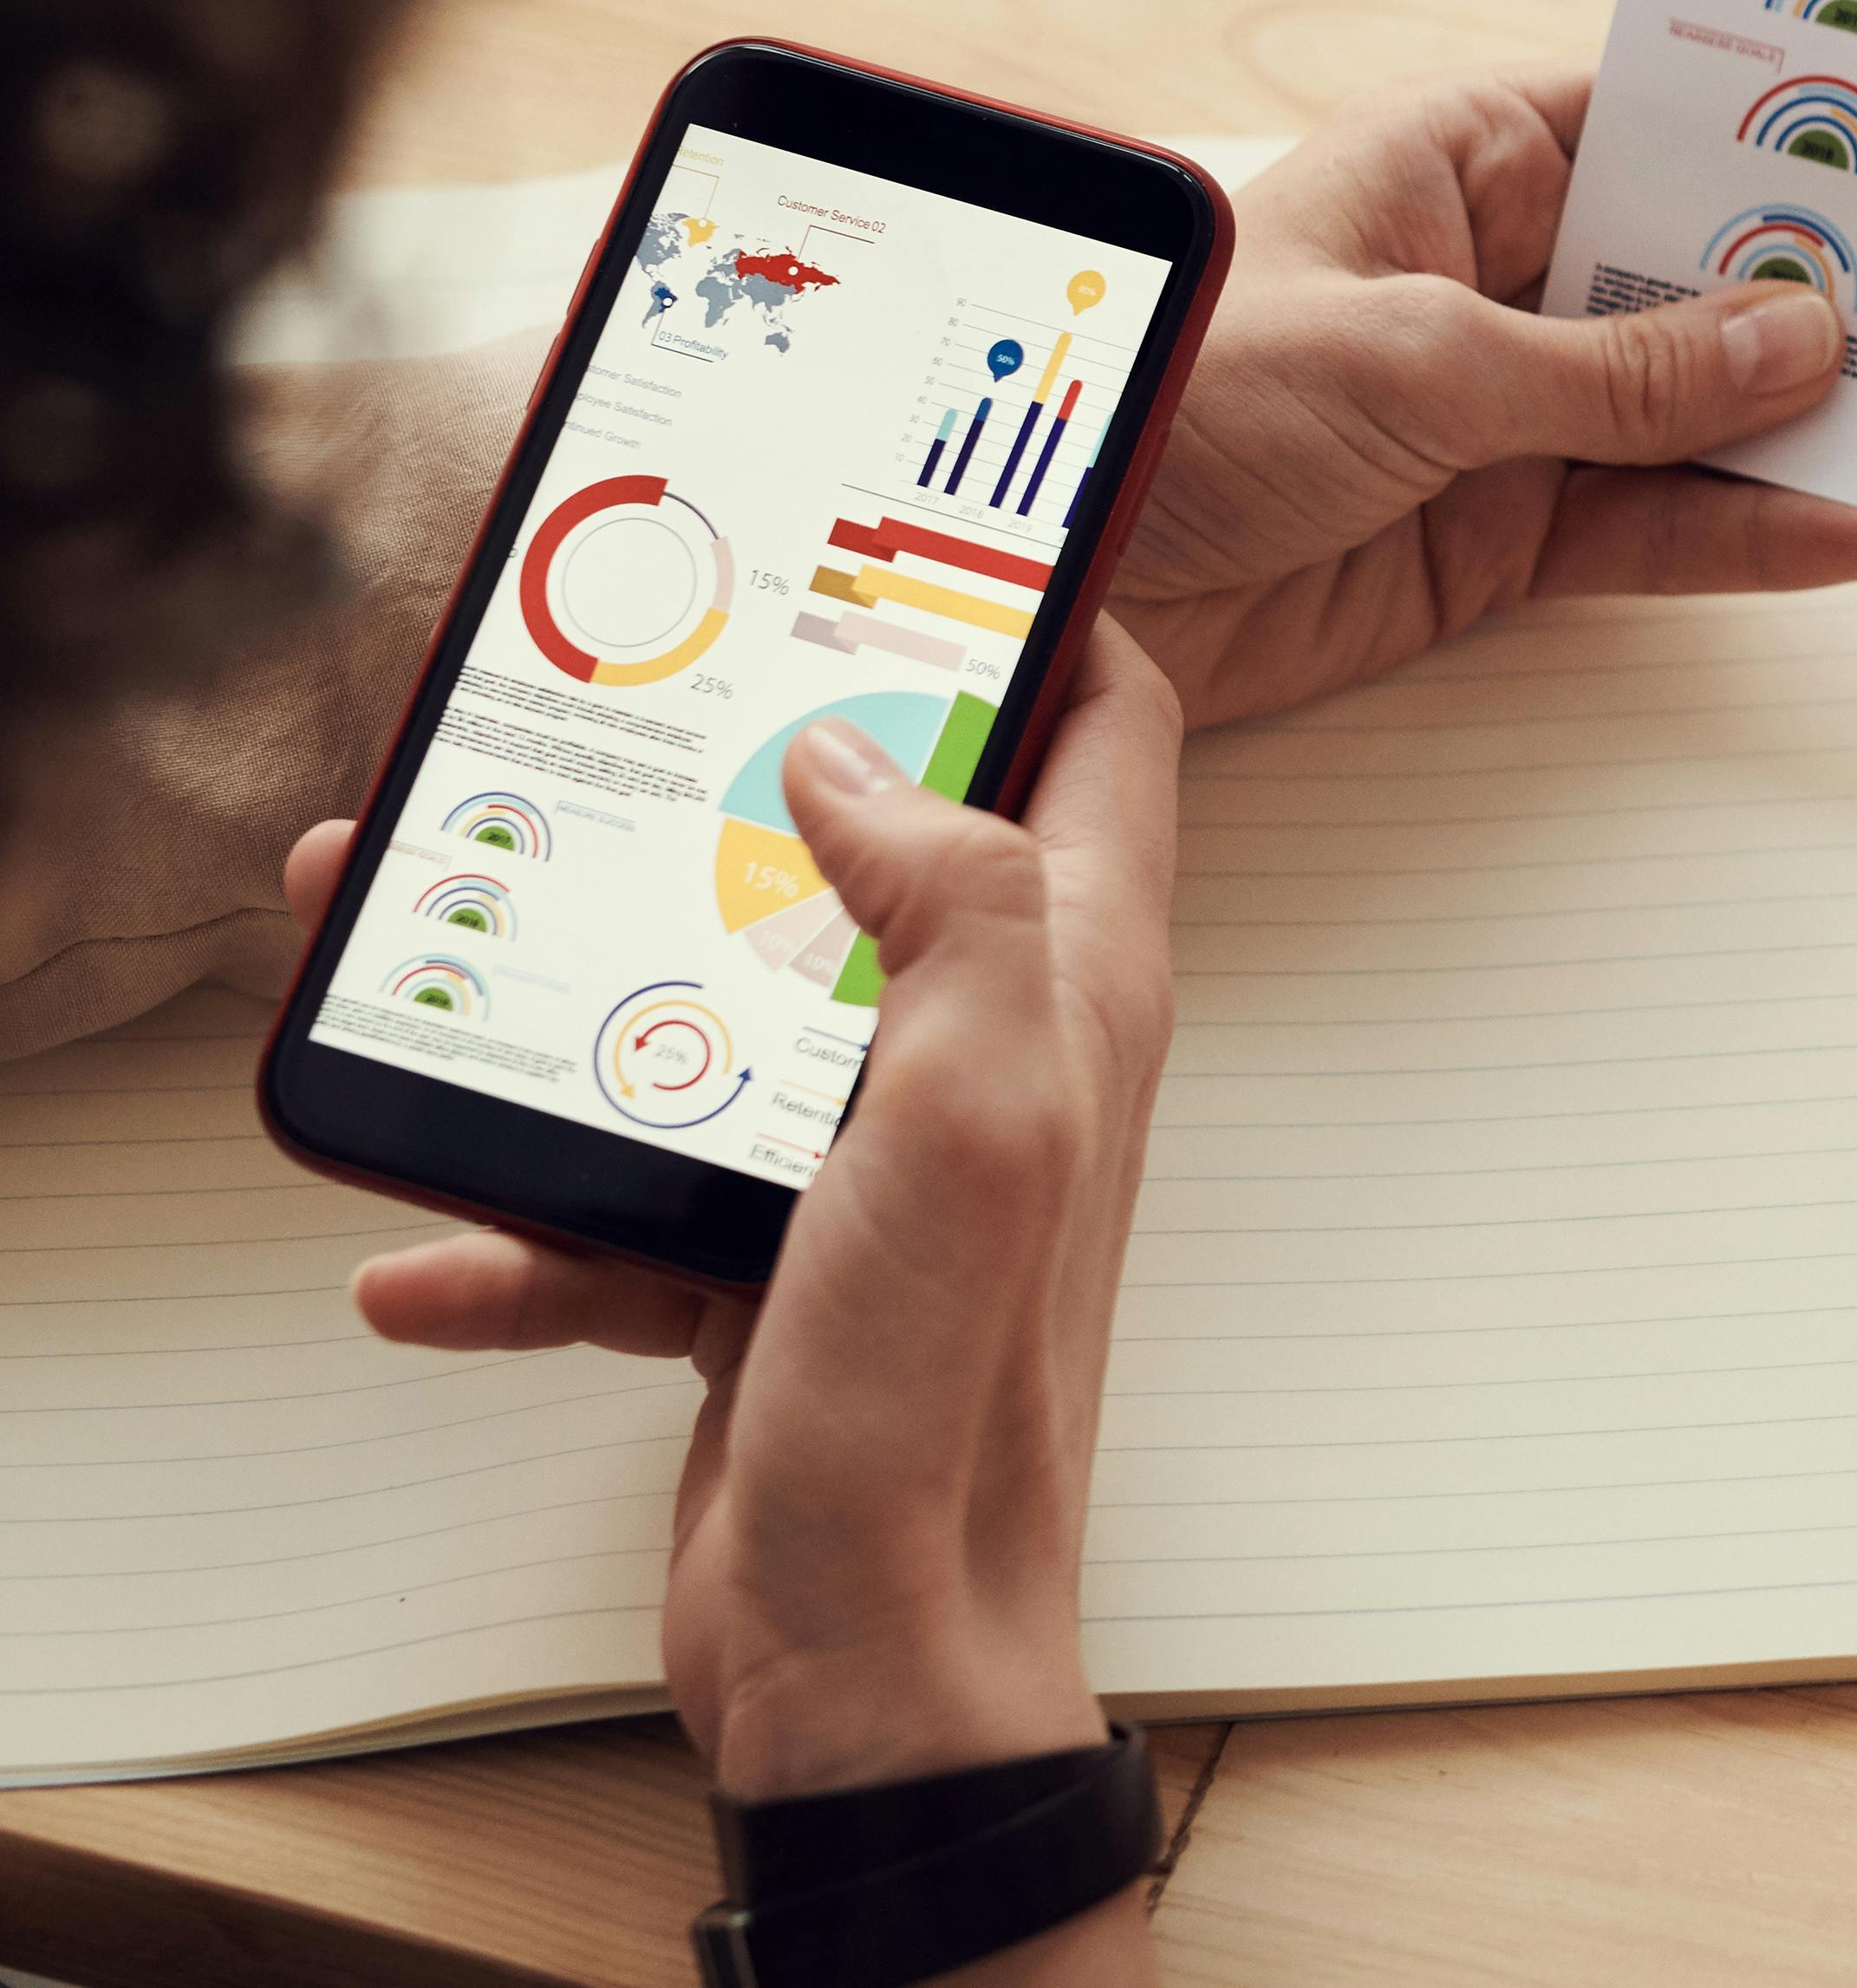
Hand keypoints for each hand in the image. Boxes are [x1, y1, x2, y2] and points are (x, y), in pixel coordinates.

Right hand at [303, 624, 1184, 1805]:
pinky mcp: (761, 1262)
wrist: (876, 1649)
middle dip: (724, 779)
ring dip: (561, 987)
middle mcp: (984, 1048)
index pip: (1105, 729)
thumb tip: (857, 756)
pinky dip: (516, 1227)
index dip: (1029, 618)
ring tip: (412, 943)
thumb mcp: (987, 1105)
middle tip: (593, 719)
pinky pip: (615, 1203)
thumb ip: (954, 903)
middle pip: (860, 842)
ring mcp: (864, 1155)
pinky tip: (425, 1247)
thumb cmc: (959, 1393)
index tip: (895, 545)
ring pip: (704, 1007)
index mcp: (1071, 982)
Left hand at [1113, 69, 1856, 723]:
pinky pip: (1659, 525)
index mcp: (1456, 163)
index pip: (1652, 122)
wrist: (1039, 571)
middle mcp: (1493, 276)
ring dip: (1817, 424)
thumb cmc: (1170, 398)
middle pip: (1697, 275)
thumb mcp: (1416, 360)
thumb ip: (1618, 369)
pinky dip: (1760, 532)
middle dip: (1825, 290)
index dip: (1777, 136)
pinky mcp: (1500, 537)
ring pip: (1699, 411)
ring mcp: (1505, 412)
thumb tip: (1791, 340)